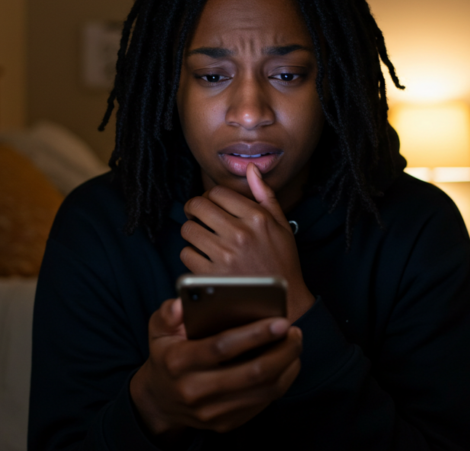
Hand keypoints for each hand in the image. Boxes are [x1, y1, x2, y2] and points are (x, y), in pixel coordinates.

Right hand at [130, 298, 302, 435]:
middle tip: (294, 332)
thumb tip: (179, 304)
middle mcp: (194, 391)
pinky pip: (263, 403)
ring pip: (264, 391)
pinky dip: (281, 381)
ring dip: (287, 366)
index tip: (281, 321)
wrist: (161, 400)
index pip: (222, 347)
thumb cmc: (167, 356)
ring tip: (293, 344)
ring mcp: (211, 412)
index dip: (255, 334)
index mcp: (178, 362)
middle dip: (282, 351)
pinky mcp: (225, 423)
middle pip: (252, 373)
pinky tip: (286, 362)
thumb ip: (167, 313)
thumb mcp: (158, 330)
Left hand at [181, 164, 314, 320]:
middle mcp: (240, 233)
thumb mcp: (281, 225)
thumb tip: (251, 168)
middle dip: (193, 209)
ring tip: (201, 239)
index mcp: (256, 217)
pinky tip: (203, 258)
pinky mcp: (212, 275)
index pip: (217, 192)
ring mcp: (225, 255)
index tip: (209, 205)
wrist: (284, 301)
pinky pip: (186, 254)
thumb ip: (265, 194)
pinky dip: (191, 255)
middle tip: (197, 217)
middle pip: (197, 206)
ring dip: (191, 233)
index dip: (209, 196)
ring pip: (188, 230)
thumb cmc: (282, 261)